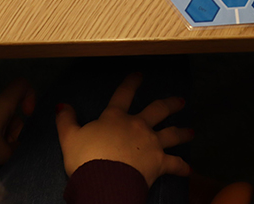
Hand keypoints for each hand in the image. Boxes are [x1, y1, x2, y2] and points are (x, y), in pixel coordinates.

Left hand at [0, 78, 35, 168]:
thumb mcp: (3, 153)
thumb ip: (17, 148)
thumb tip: (18, 147)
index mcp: (1, 105)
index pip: (21, 85)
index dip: (31, 96)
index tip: (29, 113)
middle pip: (12, 112)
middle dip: (14, 131)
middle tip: (7, 148)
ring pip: (1, 122)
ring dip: (3, 138)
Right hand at [56, 73, 191, 185]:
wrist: (105, 179)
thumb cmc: (87, 158)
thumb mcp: (69, 137)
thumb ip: (66, 120)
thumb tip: (62, 105)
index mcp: (116, 118)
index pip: (124, 94)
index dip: (131, 83)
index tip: (140, 74)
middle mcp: (137, 126)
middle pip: (157, 110)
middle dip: (169, 104)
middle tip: (180, 101)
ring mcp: (151, 143)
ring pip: (172, 134)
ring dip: (183, 132)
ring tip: (191, 132)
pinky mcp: (159, 162)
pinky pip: (174, 164)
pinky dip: (182, 167)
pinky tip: (189, 169)